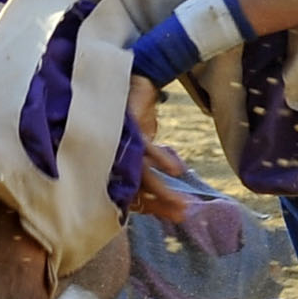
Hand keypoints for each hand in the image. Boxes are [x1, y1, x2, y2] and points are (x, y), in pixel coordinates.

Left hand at [124, 74, 196, 224]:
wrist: (133, 83)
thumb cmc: (135, 116)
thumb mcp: (144, 141)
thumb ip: (151, 158)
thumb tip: (174, 175)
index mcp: (119, 167)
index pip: (135, 194)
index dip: (155, 206)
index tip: (177, 215)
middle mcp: (115, 161)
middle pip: (137, 189)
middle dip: (159, 204)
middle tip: (181, 215)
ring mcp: (121, 148)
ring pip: (142, 175)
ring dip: (163, 191)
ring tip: (182, 203)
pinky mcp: (129, 131)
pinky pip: (146, 150)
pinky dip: (162, 160)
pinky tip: (177, 171)